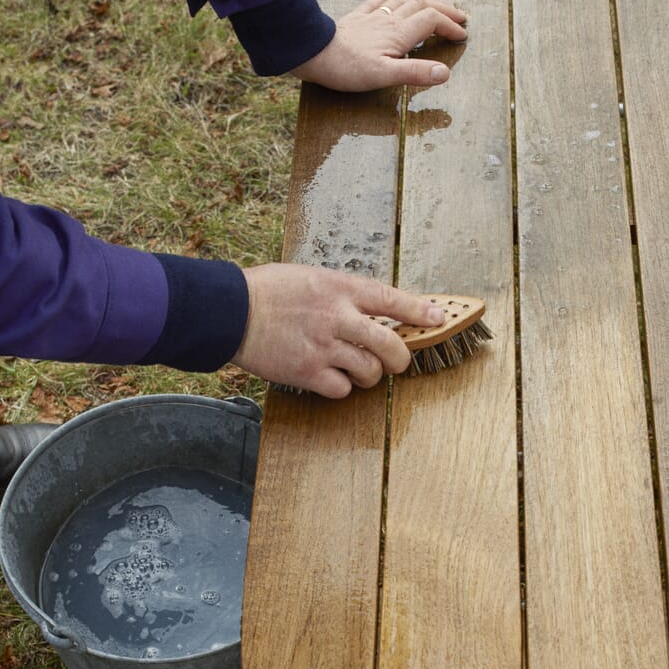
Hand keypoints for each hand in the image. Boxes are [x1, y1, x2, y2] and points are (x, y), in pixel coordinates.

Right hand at [233, 264, 444, 396]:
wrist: (230, 311)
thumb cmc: (267, 291)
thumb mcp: (312, 278)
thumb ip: (344, 294)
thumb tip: (375, 312)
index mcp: (340, 288)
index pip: (391, 299)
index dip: (419, 311)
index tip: (438, 318)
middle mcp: (337, 317)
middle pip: (390, 345)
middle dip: (401, 358)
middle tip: (397, 362)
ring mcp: (324, 346)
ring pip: (370, 372)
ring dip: (369, 375)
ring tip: (356, 369)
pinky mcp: (308, 372)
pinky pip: (342, 390)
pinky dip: (341, 388)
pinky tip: (330, 377)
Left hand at [293, 0, 467, 91]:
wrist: (313, 53)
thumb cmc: (347, 68)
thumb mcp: (385, 75)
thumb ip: (415, 73)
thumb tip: (444, 72)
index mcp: (399, 34)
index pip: (432, 22)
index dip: (450, 26)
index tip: (462, 36)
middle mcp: (388, 20)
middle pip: (422, 4)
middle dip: (444, 8)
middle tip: (459, 14)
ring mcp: (371, 17)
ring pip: (403, 1)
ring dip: (423, 0)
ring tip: (435, 4)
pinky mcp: (355, 19)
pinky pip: (376, 2)